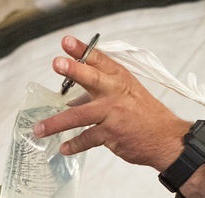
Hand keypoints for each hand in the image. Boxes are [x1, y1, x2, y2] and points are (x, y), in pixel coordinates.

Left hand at [34, 35, 190, 172]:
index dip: (81, 50)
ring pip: (79, 115)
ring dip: (56, 123)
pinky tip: (64, 148)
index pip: (99, 60)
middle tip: (56, 63)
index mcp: (120, 79)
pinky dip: (73, 145)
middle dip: (73, 70)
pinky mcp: (111, 134)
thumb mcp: (124, 96)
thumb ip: (98, 94)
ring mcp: (113, 113)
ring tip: (38, 129)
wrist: (165, 138)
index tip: (66, 42)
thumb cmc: (143, 115)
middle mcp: (116, 92)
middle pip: (92, 78)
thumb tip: (70, 101)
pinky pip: (86, 139)